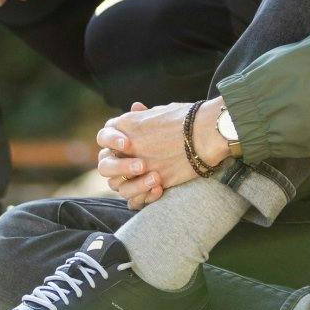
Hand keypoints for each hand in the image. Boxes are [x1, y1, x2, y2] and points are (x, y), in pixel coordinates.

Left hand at [97, 97, 232, 199]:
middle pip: (105, 165)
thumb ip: (143, 116)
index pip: (104, 138)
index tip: (128, 144)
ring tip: (152, 180)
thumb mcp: (160, 111)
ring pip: (117, 186)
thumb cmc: (187, 118)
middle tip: (139, 167)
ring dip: (130, 186)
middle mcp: (126, 147)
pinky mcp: (152, 183)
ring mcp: (137, 167)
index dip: (113, 142)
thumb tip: (136, 109)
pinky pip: (135, 200)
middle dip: (118, 168)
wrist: (205, 132)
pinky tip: (155, 191)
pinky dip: (140, 199)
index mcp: (125, 124)